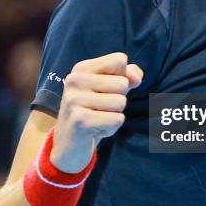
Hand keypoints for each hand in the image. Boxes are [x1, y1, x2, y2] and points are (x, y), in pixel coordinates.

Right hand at [50, 52, 142, 172]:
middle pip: (123, 83)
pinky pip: (117, 119)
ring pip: (121, 102)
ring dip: (114, 115)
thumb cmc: (94, 112)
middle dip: (118, 99)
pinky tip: (95, 129)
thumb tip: (136, 78)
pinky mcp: (81, 120)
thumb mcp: (110, 89)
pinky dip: (111, 128)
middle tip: (100, 109)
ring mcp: (75, 100)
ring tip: (98, 119)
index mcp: (81, 68)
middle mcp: (75, 80)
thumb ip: (128, 75)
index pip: (120, 60)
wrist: (69, 146)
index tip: (106, 90)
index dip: (122, 77)